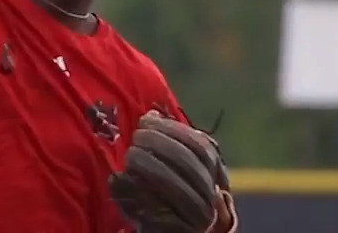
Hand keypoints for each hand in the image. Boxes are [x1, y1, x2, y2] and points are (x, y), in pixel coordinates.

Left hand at [109, 112, 236, 232]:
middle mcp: (212, 195)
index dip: (173, 130)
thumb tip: (152, 116)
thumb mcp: (173, 166)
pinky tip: (122, 179)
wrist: (170, 230)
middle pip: (189, 163)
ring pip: (178, 187)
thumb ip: (168, 143)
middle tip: (136, 137)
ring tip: (130, 155)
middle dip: (158, 144)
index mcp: (216, 174)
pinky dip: (138, 192)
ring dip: (150, 166)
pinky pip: (158, 211)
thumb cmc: (168, 193)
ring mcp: (198, 217)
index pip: (202, 147)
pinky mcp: (179, 231)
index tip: (147, 120)